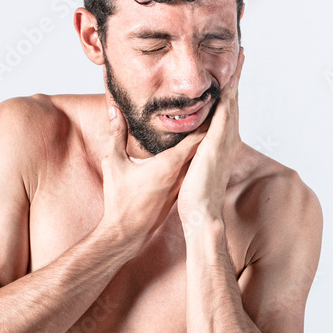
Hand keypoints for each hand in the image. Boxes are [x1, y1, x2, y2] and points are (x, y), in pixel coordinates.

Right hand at [98, 100, 205, 255]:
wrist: (127, 233)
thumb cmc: (119, 200)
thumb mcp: (114, 162)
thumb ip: (116, 133)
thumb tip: (113, 108)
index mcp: (170, 164)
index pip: (196, 136)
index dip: (207, 117)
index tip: (216, 100)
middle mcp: (182, 173)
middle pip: (202, 144)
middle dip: (210, 123)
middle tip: (218, 102)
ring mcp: (183, 183)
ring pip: (200, 156)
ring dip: (205, 139)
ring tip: (212, 118)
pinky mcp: (180, 190)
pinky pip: (193, 167)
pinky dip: (198, 154)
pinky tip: (197, 145)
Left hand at [178, 48, 244, 227]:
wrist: (201, 213)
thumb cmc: (195, 196)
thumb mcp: (195, 167)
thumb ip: (196, 153)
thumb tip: (191, 146)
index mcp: (220, 142)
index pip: (226, 110)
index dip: (229, 89)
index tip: (230, 71)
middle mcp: (227, 138)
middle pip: (234, 100)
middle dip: (237, 77)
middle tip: (242, 54)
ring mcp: (224, 141)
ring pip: (232, 103)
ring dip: (235, 79)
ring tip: (239, 58)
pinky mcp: (217, 145)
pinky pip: (224, 114)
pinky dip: (228, 97)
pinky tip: (228, 81)